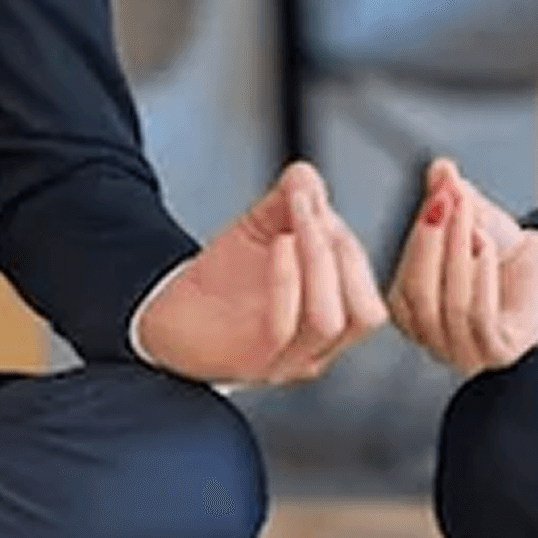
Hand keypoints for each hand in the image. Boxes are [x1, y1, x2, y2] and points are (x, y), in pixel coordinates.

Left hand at [131, 162, 384, 384]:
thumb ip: (290, 200)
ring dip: (319, 259)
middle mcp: (314, 348)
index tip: (318, 201)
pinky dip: (288, 278)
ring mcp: (284, 360)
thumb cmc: (221, 283)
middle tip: (311, 210)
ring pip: (329, 320)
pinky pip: (283, 325)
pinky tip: (278, 244)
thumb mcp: (263, 230)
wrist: (169, 315)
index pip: (369, 296)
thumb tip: (306, 176)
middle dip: (343, 252)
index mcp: (329, 320)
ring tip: (296, 221)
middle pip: (363, 312)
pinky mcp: (250, 360)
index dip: (352, 247)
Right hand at [388, 156, 537, 373]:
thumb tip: (440, 168)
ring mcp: (466, 353)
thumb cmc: (499, 248)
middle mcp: (434, 341)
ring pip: (450, 307)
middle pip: (419, 298)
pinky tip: (484, 244)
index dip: (415, 240)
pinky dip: (480, 278)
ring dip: (457, 254)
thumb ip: (446, 195)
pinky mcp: (500, 354)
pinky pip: (480, 319)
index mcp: (413, 316)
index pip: (399, 286)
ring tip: (470, 216)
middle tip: (446, 200)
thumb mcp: (466, 216)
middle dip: (430, 243)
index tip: (434, 197)